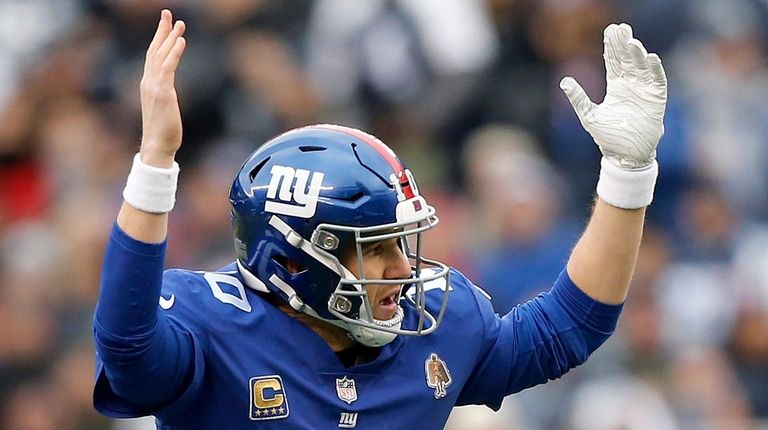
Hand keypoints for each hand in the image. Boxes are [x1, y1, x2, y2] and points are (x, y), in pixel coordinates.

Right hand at [139, 9, 186, 167]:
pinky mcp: (163, 93)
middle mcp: (148, 82)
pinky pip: (168, 67)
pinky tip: (181, 41)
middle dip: (161, 30)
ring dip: (170, 37)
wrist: (157, 146)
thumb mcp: (164, 109)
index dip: (158, 39)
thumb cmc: (163, 132)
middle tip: (168, 13)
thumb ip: (164, 96)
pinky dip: (174, 52)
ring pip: (160, 55)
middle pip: (154, 50)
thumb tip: (168, 93)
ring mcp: (154, 87)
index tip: (165, 25)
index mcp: (148, 85)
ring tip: (179, 23)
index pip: (152, 56)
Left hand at [560, 23, 666, 168]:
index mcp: (616, 87)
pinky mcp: (656, 100)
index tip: (610, 31)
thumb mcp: (589, 115)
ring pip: (641, 68)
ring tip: (632, 42)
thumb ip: (578, 98)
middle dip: (624, 44)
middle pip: (628, 60)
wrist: (625, 156)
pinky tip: (650, 58)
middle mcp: (631, 86)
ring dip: (638, 55)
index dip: (612, 47)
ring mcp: (644, 92)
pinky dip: (655, 70)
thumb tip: (564, 80)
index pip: (614, 62)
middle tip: (621, 28)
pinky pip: (657, 82)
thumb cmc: (607, 137)